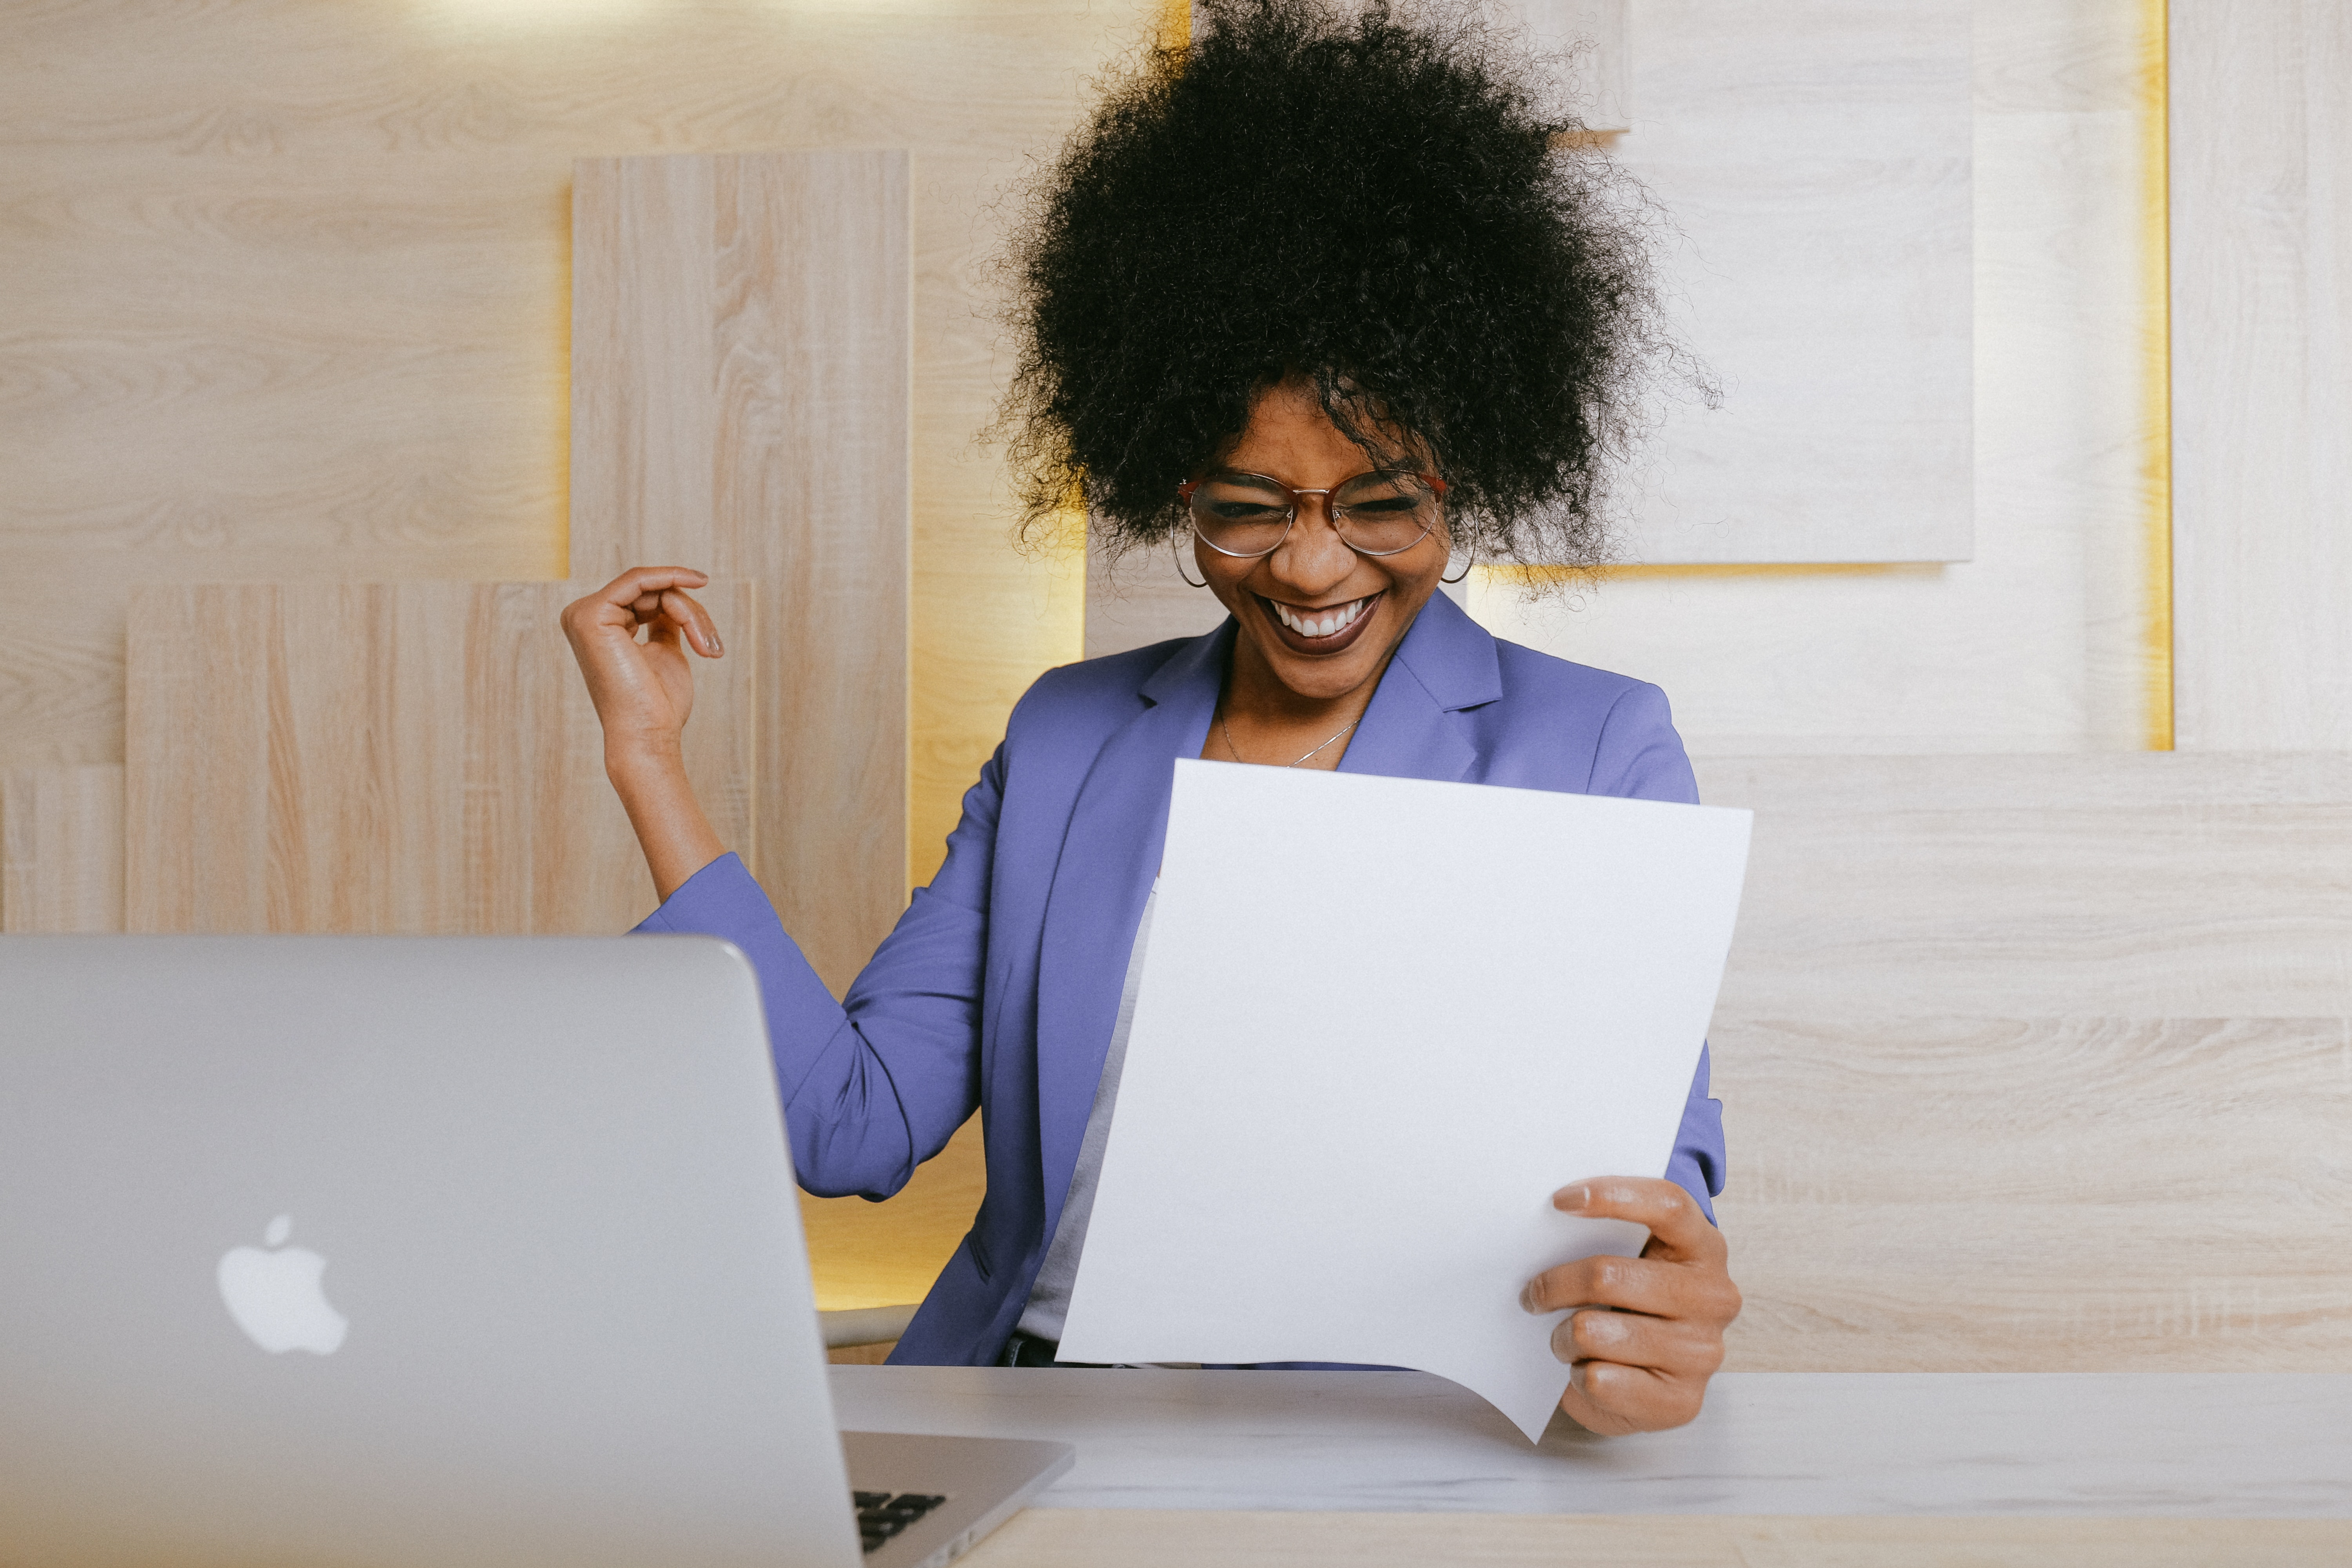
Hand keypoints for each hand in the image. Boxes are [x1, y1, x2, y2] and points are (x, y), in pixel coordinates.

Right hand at [559, 566, 723, 769]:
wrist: (648, 735)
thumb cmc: (659, 703)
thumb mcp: (664, 651)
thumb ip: (664, 621)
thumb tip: (673, 594)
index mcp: (597, 626)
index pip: (644, 598)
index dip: (682, 607)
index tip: (709, 614)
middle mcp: (582, 617)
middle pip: (649, 590)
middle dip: (690, 612)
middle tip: (712, 646)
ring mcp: (582, 615)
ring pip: (651, 587)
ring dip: (689, 612)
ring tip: (706, 647)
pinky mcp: (591, 615)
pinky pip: (639, 579)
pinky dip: (671, 579)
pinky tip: (696, 582)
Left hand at [1520, 1177, 1740, 1434]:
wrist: (1648, 1386)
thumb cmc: (1628, 1306)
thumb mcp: (1625, 1259)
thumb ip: (1603, 1233)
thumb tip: (1549, 1213)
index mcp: (1704, 1248)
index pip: (1668, 1204)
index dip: (1611, 1195)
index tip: (1559, 1201)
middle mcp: (1714, 1297)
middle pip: (1608, 1274)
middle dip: (1554, 1284)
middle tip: (1533, 1294)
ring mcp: (1702, 1353)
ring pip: (1593, 1331)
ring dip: (1562, 1337)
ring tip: (1565, 1340)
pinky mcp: (1681, 1402)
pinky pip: (1600, 1380)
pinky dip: (1578, 1375)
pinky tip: (1588, 1371)